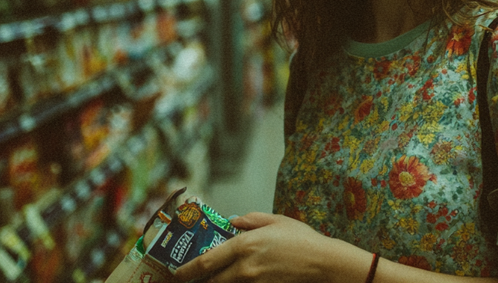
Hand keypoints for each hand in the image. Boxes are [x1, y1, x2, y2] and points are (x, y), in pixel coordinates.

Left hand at [172, 212, 357, 282]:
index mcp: (244, 245)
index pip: (205, 262)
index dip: (186, 270)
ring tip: (208, 278)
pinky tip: (233, 279)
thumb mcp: (275, 220)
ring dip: (215, 282)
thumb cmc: (301, 240)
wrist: (322, 263)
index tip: (175, 273)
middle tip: (186, 279)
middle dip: (196, 281)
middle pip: (211, 281)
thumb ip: (250, 220)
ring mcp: (253, 282)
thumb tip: (232, 222)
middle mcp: (244, 268)